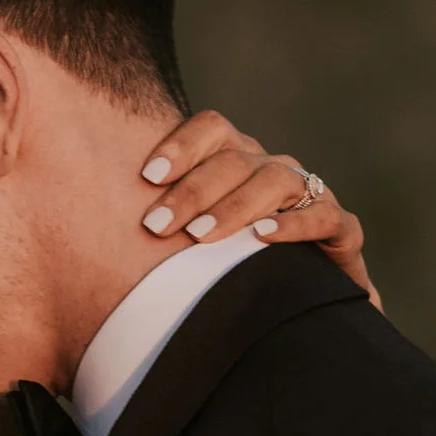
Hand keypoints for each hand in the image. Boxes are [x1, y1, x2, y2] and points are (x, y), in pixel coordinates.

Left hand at [135, 112, 378, 308]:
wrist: (302, 305)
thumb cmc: (231, 271)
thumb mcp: (193, 245)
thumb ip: (162, 229)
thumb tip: (95, 233)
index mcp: (237, 160)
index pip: (212, 129)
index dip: (181, 145)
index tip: (147, 177)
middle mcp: (272, 168)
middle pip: (235, 159)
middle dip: (192, 191)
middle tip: (157, 226)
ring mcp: (308, 194)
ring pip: (275, 180)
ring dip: (234, 207)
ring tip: (201, 236)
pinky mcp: (340, 229)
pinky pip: (324, 216)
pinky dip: (295, 224)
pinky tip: (264, 237)